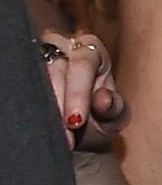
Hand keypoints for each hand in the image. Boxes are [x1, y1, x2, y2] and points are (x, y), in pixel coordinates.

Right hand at [37, 28, 125, 154]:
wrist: (81, 132)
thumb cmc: (101, 116)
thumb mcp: (114, 115)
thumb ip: (114, 107)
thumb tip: (104, 99)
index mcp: (92, 50)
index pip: (83, 64)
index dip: (78, 93)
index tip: (77, 122)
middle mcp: (63, 48)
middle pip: (55, 70)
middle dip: (59, 105)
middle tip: (66, 135)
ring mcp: (39, 58)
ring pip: (35, 80)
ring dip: (45, 110)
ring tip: (57, 136)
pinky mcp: (26, 74)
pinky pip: (24, 89)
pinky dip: (33, 109)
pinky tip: (42, 126)